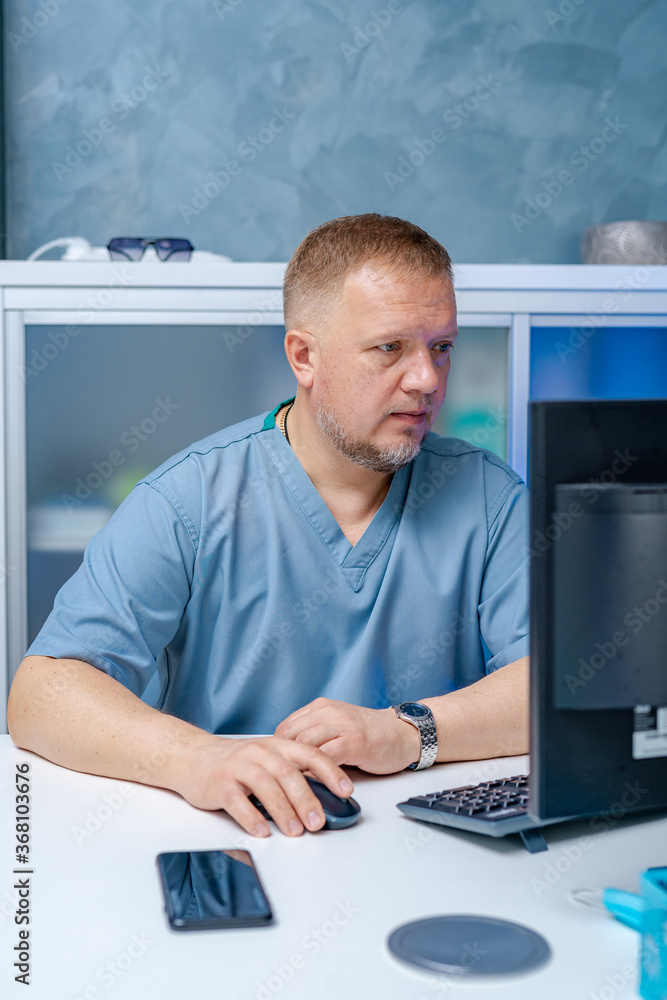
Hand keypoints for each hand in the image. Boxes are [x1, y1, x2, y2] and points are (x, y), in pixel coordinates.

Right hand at [172, 734, 353, 837]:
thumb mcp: (266, 758)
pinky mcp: (219, 784)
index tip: (346, 791)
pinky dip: (251, 817)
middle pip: (288, 775)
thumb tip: (320, 799)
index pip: (310, 754)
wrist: (192, 756)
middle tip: (319, 822)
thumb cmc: (234, 762)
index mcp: (277, 746)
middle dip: (307, 800)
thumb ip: (290, 772)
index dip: (331, 772)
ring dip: (283, 811)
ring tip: (295, 831)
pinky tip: (261, 831)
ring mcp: (238, 767)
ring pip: (265, 788)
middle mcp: (259, 753)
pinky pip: (237, 802)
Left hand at [274, 697, 421, 773]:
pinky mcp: (355, 742)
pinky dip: (315, 773)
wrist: (402, 733)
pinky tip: (313, 785)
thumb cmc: (368, 734)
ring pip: (304, 745)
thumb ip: (314, 735)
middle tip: (279, 782)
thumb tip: (286, 758)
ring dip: (296, 768)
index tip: (275, 769)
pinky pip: (325, 758)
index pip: (285, 727)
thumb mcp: (336, 726)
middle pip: (290, 736)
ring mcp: (342, 726)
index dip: (277, 750)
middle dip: (282, 760)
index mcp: (321, 707)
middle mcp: (328, 712)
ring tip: (291, 787)